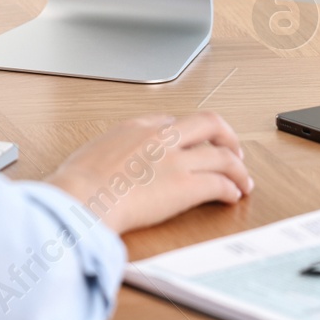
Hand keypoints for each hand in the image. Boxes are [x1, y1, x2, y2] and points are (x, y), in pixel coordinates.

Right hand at [44, 112, 252, 234]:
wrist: (81, 198)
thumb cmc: (76, 185)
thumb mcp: (89, 154)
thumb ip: (107, 154)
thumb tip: (105, 168)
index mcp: (135, 127)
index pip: (172, 121)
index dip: (186, 133)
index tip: (190, 143)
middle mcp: (160, 138)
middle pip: (207, 123)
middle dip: (226, 135)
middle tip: (233, 149)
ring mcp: (175, 161)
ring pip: (222, 155)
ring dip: (238, 168)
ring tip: (243, 180)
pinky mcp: (185, 187)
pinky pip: (219, 183)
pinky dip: (231, 189)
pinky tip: (233, 196)